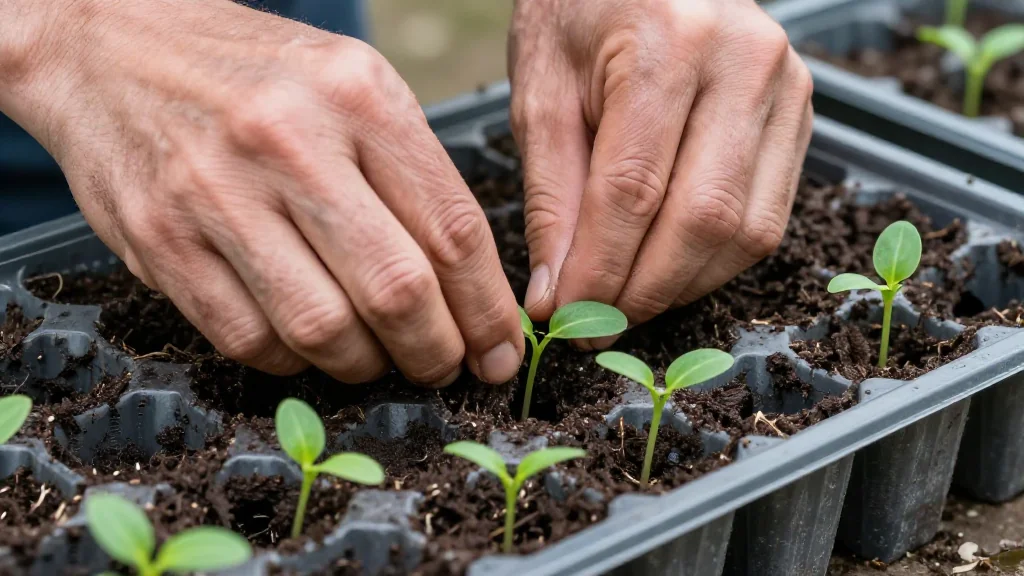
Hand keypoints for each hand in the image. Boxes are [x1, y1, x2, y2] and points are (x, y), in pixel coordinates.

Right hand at [0, 0, 523, 385]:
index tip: (500, 349)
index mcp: (357, 96)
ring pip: (323, 329)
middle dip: (436, 351)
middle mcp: (289, 141)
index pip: (453, 230)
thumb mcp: (352, 85)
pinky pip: (250, 340)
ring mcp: (216, 193)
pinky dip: (294, 361)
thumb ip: (413, 175)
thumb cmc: (254, 75)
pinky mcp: (160, 240)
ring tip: (377, 356)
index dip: (488, 309)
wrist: (112, 47)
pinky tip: (307, 342)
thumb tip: (471, 286)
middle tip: (444, 366)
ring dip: (366, 365)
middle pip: (396, 290)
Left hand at [509, 0, 813, 339]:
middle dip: (643, 290)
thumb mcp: (542, 93)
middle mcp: (745, 62)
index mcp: (668, 43)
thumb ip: (552, 197)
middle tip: (595, 325)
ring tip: (626, 301)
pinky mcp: (801, 114)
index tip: (563, 317)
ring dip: (681, 285)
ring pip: (745, 231)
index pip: (633, 189)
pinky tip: (668, 268)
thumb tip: (557, 296)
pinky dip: (714, 263)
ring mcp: (787, 88)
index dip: (598, 269)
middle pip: (703, 218)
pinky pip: (768, 219)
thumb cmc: (579, 15)